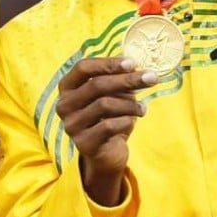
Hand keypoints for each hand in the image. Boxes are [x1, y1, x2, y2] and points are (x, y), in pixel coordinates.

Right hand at [55, 57, 155, 205]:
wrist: (106, 153)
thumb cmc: (109, 117)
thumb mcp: (112, 94)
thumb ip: (117, 79)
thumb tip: (133, 65)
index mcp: (67, 87)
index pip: (83, 68)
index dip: (108, 63)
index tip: (133, 63)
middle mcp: (64, 104)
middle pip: (97, 85)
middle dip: (128, 80)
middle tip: (152, 78)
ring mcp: (71, 124)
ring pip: (105, 105)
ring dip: (130, 105)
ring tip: (143, 108)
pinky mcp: (83, 142)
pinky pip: (110, 126)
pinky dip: (126, 121)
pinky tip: (131, 122)